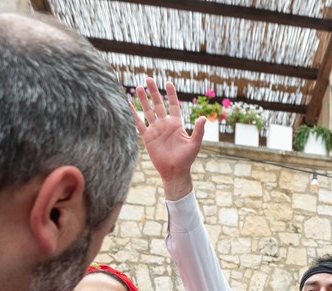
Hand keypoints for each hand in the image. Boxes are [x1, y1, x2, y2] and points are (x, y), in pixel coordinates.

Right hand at [134, 77, 201, 199]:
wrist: (174, 171)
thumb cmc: (186, 159)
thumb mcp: (195, 144)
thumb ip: (199, 130)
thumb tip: (203, 117)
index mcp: (176, 124)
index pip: (172, 105)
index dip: (170, 94)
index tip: (167, 83)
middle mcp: (165, 124)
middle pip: (158, 104)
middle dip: (153, 92)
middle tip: (148, 79)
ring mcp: (155, 130)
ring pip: (147, 111)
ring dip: (143, 100)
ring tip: (138, 87)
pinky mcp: (147, 137)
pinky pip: (139, 123)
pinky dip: (133, 114)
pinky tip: (128, 104)